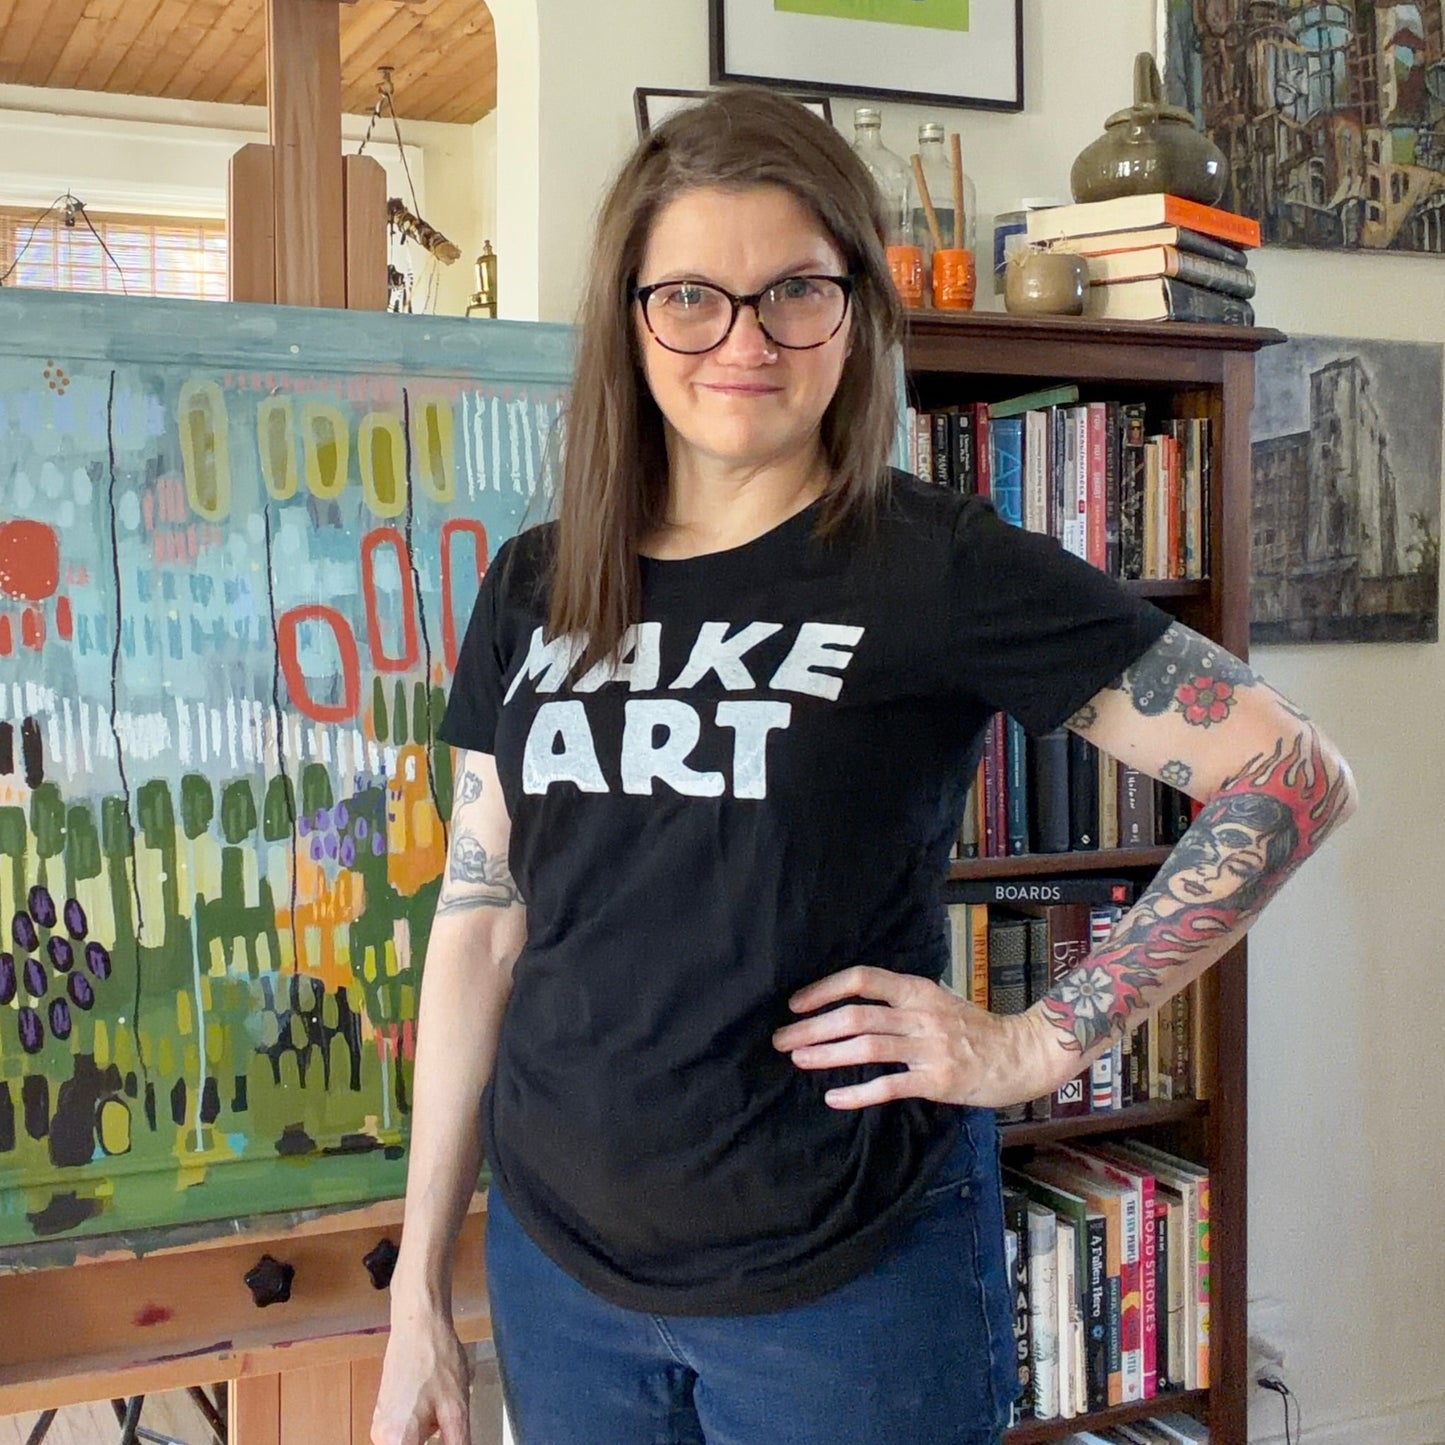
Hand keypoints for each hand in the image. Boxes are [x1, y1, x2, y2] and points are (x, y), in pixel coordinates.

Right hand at [370, 1304, 472, 1444]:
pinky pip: (404, 1431)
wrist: (419, 1323)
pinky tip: (435, 1401)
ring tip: (442, 1408)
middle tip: (445, 1419)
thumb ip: (457, 1444)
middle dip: (432, 1440)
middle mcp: (380, 1437)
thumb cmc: (437, 1359)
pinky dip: (422, 1423)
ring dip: (428, 1435)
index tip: (447, 1434)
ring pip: (409, 1442)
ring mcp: (379, 1424)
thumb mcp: (457, 1409)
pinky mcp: (383, 1412)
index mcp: (395, 1440)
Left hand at [773, 966, 1063, 1109]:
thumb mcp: (938, 1001)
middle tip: (781, 1039)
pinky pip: (889, 1087)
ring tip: (798, 1060)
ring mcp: (930, 1049)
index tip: (795, 1003)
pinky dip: (857, 1094)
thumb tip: (851, 1004)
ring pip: (866, 1049)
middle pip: (856, 1016)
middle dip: (812, 1026)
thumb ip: (901, 1001)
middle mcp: (921, 1015)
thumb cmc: (975, 1029)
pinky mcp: (938, 1082)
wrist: (1023, 1054)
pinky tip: (833, 1098)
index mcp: (918, 990)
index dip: (825, 989)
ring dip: (826, 1055)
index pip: (863, 979)